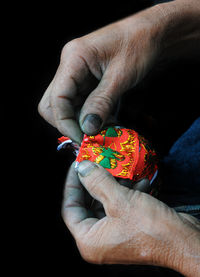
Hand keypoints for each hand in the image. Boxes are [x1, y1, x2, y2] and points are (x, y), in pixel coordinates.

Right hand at [38, 6, 161, 143]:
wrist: (153, 33)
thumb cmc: (139, 46)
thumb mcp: (121, 76)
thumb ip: (101, 102)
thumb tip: (87, 129)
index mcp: (73, 59)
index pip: (56, 99)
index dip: (66, 123)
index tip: (84, 139)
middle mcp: (70, 67)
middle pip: (53, 104)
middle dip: (69, 124)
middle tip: (90, 137)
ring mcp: (77, 74)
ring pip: (67, 107)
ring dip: (82, 122)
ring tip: (104, 130)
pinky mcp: (86, 81)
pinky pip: (81, 104)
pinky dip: (91, 116)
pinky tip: (107, 122)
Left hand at [62, 161, 199, 275]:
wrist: (183, 241)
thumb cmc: (150, 229)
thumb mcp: (120, 201)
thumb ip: (97, 182)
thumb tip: (82, 168)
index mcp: (89, 240)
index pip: (70, 208)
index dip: (72, 185)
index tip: (77, 166)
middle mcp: (99, 240)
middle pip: (88, 204)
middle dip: (96, 182)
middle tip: (97, 163)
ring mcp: (114, 234)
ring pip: (106, 203)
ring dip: (114, 185)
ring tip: (120, 170)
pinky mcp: (128, 228)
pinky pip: (120, 207)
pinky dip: (127, 193)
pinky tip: (138, 182)